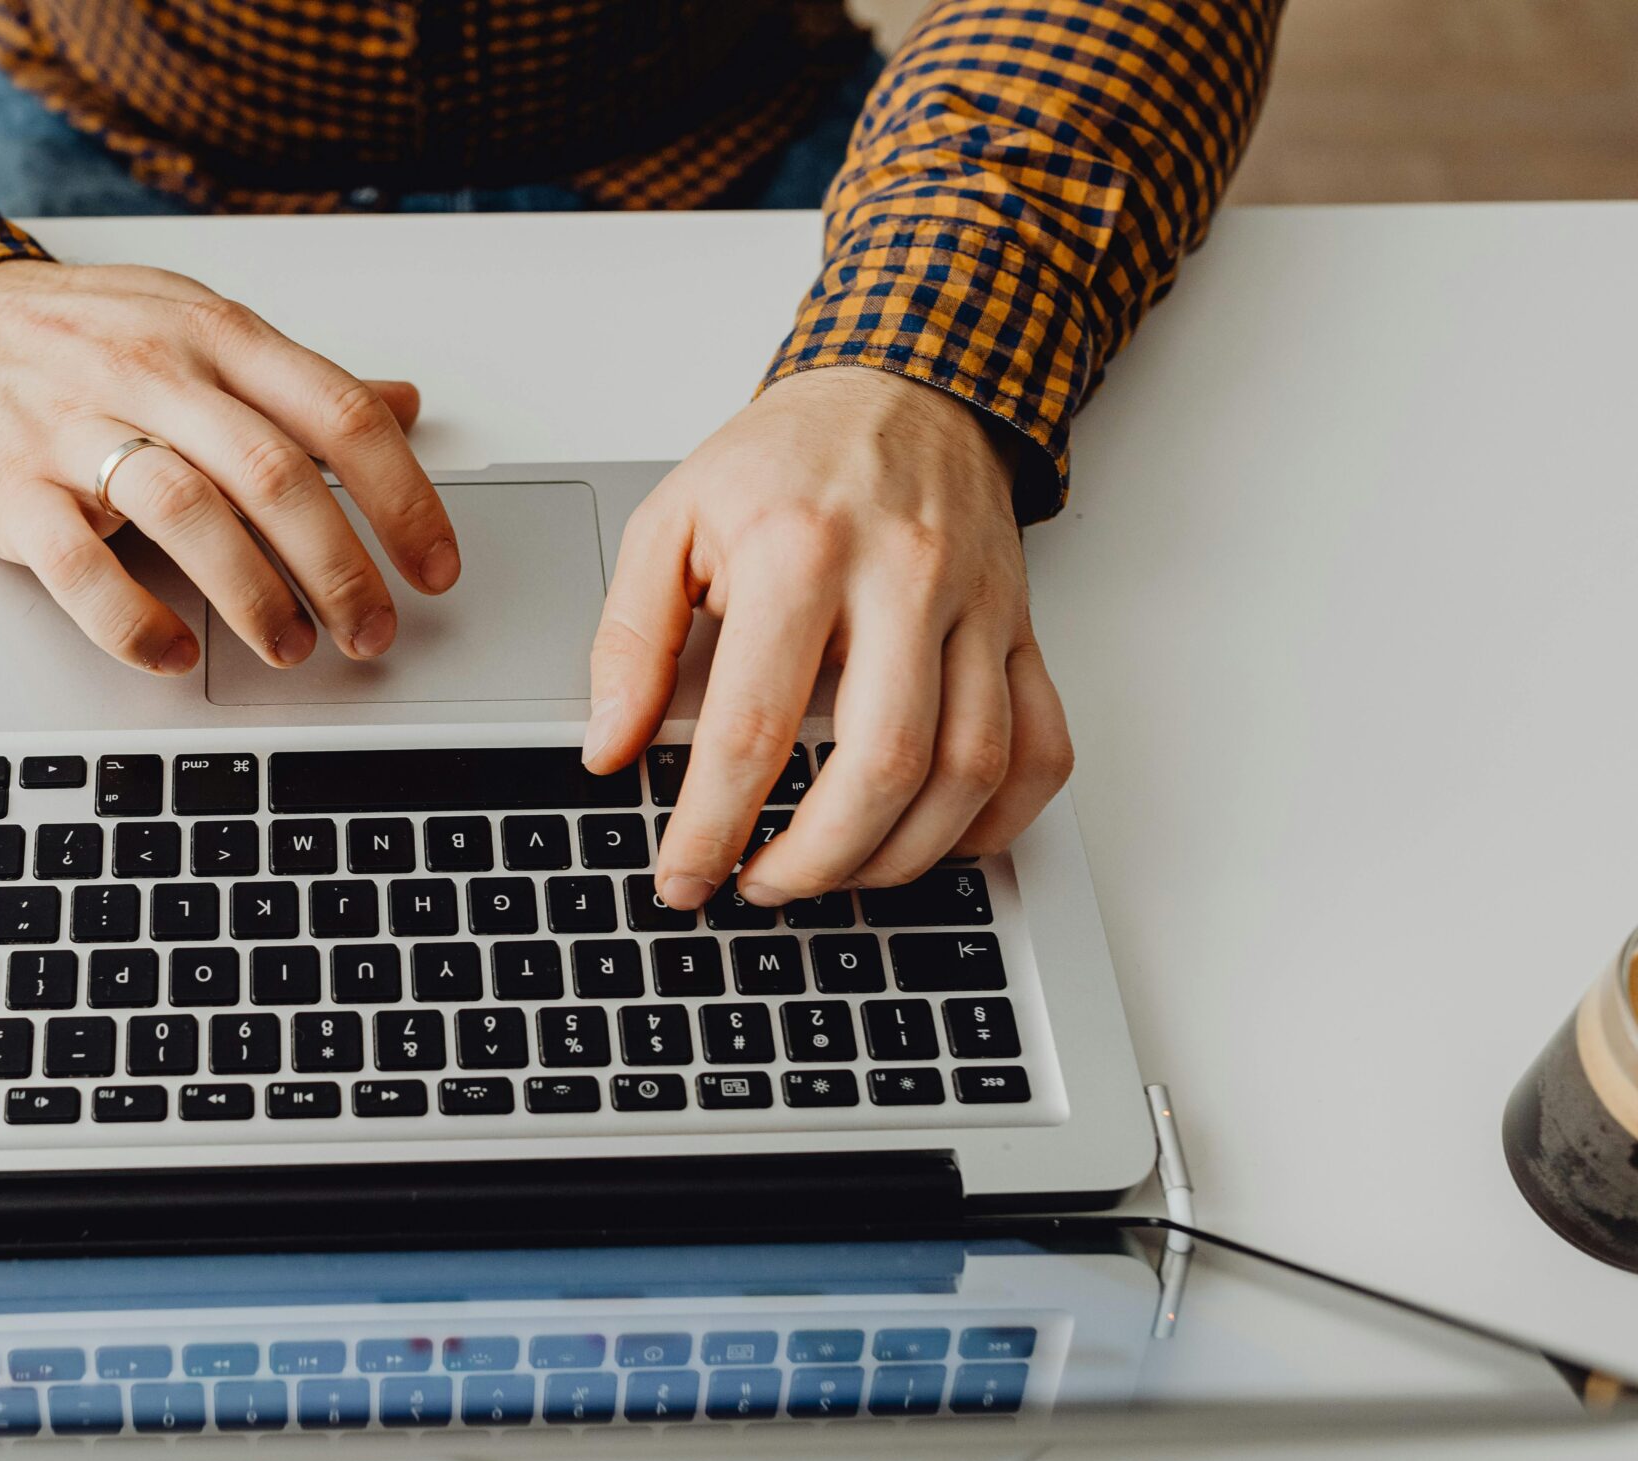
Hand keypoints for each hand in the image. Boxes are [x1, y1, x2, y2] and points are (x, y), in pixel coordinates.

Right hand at [0, 259, 458, 674]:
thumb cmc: (71, 336)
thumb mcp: (193, 326)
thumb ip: (294, 378)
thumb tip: (401, 405)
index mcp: (215, 337)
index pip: (337, 415)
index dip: (403, 499)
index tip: (435, 567)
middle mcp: (154, 375)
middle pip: (274, 473)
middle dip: (340, 568)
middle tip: (373, 632)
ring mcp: (75, 430)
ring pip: (188, 512)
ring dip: (255, 596)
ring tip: (291, 649)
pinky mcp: (8, 490)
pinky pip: (78, 565)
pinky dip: (133, 621)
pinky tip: (173, 655)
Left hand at [584, 366, 1073, 907]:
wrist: (904, 382)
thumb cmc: (785, 460)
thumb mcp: (671, 520)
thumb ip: (630, 638)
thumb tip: (608, 747)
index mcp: (801, 553)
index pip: (754, 729)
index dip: (712, 827)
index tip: (685, 878)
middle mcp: (903, 580)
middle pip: (882, 767)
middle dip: (816, 860)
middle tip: (761, 888)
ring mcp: (977, 608)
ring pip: (971, 771)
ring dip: (902, 856)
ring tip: (834, 873)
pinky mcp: (1022, 628)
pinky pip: (1042, 746)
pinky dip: (999, 819)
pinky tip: (938, 842)